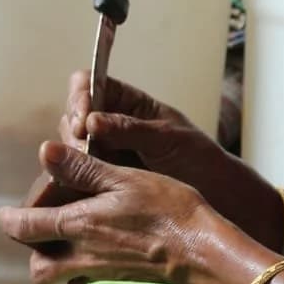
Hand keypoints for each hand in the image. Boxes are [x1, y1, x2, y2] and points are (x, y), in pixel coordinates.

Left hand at [0, 141, 222, 283]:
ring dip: (52, 263)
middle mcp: (80, 255)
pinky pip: (82, 283)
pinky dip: (78, 272)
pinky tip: (96, 253)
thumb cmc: (166, 209)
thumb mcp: (124, 178)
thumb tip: (45, 151)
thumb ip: (82, 168)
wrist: (199, 250)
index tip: (7, 212)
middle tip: (42, 229)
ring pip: (57, 278)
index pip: (23, 228)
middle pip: (36, 266)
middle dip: (31, 250)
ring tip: (66, 242)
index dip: (9, 219)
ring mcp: (97, 273)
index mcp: (77, 224)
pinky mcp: (115, 283)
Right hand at [64, 74, 283, 251]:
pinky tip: (64, 197)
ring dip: (65, 161)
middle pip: (72, 118)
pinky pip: (76, 180)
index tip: (84, 120)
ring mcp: (104, 155)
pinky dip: (68, 187)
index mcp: (129, 104)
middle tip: (81, 150)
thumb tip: (92, 120)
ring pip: (68, 150)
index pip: (90, 85)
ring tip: (68, 177)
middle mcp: (111, 126)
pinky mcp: (102, 183)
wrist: (219, 198)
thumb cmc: (201, 160)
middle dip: (71, 132)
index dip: (81, 97)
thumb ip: (131, 129)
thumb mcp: (170, 139)